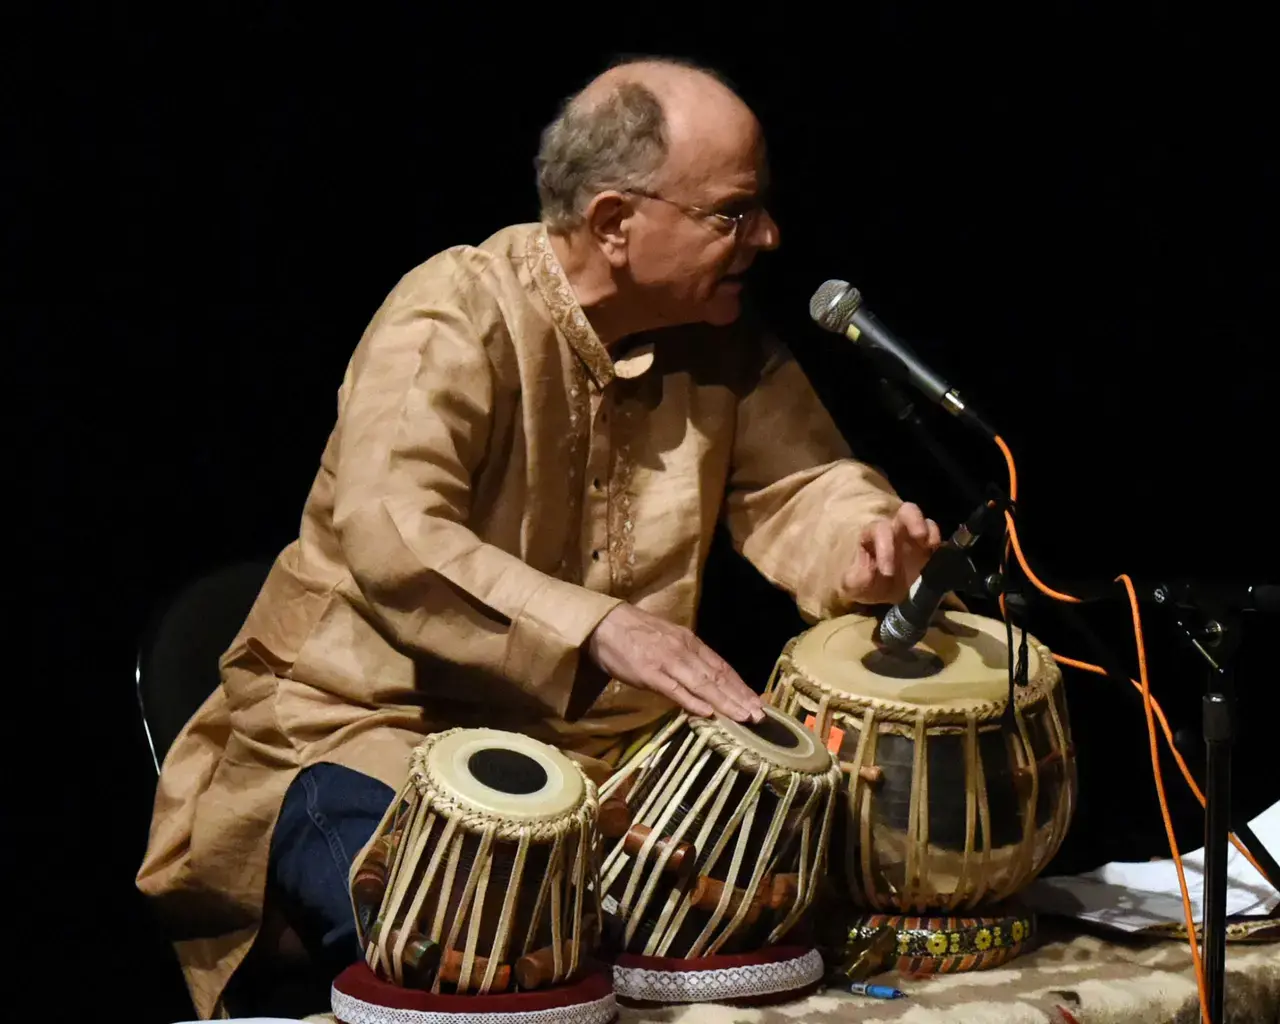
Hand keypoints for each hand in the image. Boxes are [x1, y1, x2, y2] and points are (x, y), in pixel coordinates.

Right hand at [586, 604, 764, 722]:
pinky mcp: (649, 673)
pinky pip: (675, 689)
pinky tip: (708, 713)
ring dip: (725, 702)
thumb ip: (687, 660)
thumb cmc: (636, 634)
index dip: (741, 686)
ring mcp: (667, 661)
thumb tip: (707, 681)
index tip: (758, 702)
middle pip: (718, 677)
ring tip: (743, 717)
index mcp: (690, 643)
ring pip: (702, 684)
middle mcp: (684, 651)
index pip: (722, 667)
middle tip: (760, 716)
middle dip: (740, 697)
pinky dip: (693, 701)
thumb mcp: (669, 642)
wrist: (605, 624)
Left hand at [838, 502, 942, 606]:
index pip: (880, 530)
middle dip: (914, 519)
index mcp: (872, 535)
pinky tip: (935, 555)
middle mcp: (894, 530)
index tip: (888, 572)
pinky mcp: (928, 548)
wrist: (882, 592)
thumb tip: (868, 572)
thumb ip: (858, 579)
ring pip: (925, 522)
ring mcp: (913, 537)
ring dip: (929, 531)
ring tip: (930, 546)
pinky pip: (936, 538)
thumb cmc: (866, 583)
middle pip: (906, 511)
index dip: (885, 547)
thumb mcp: (855, 586)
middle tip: (920, 536)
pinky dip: (938, 543)